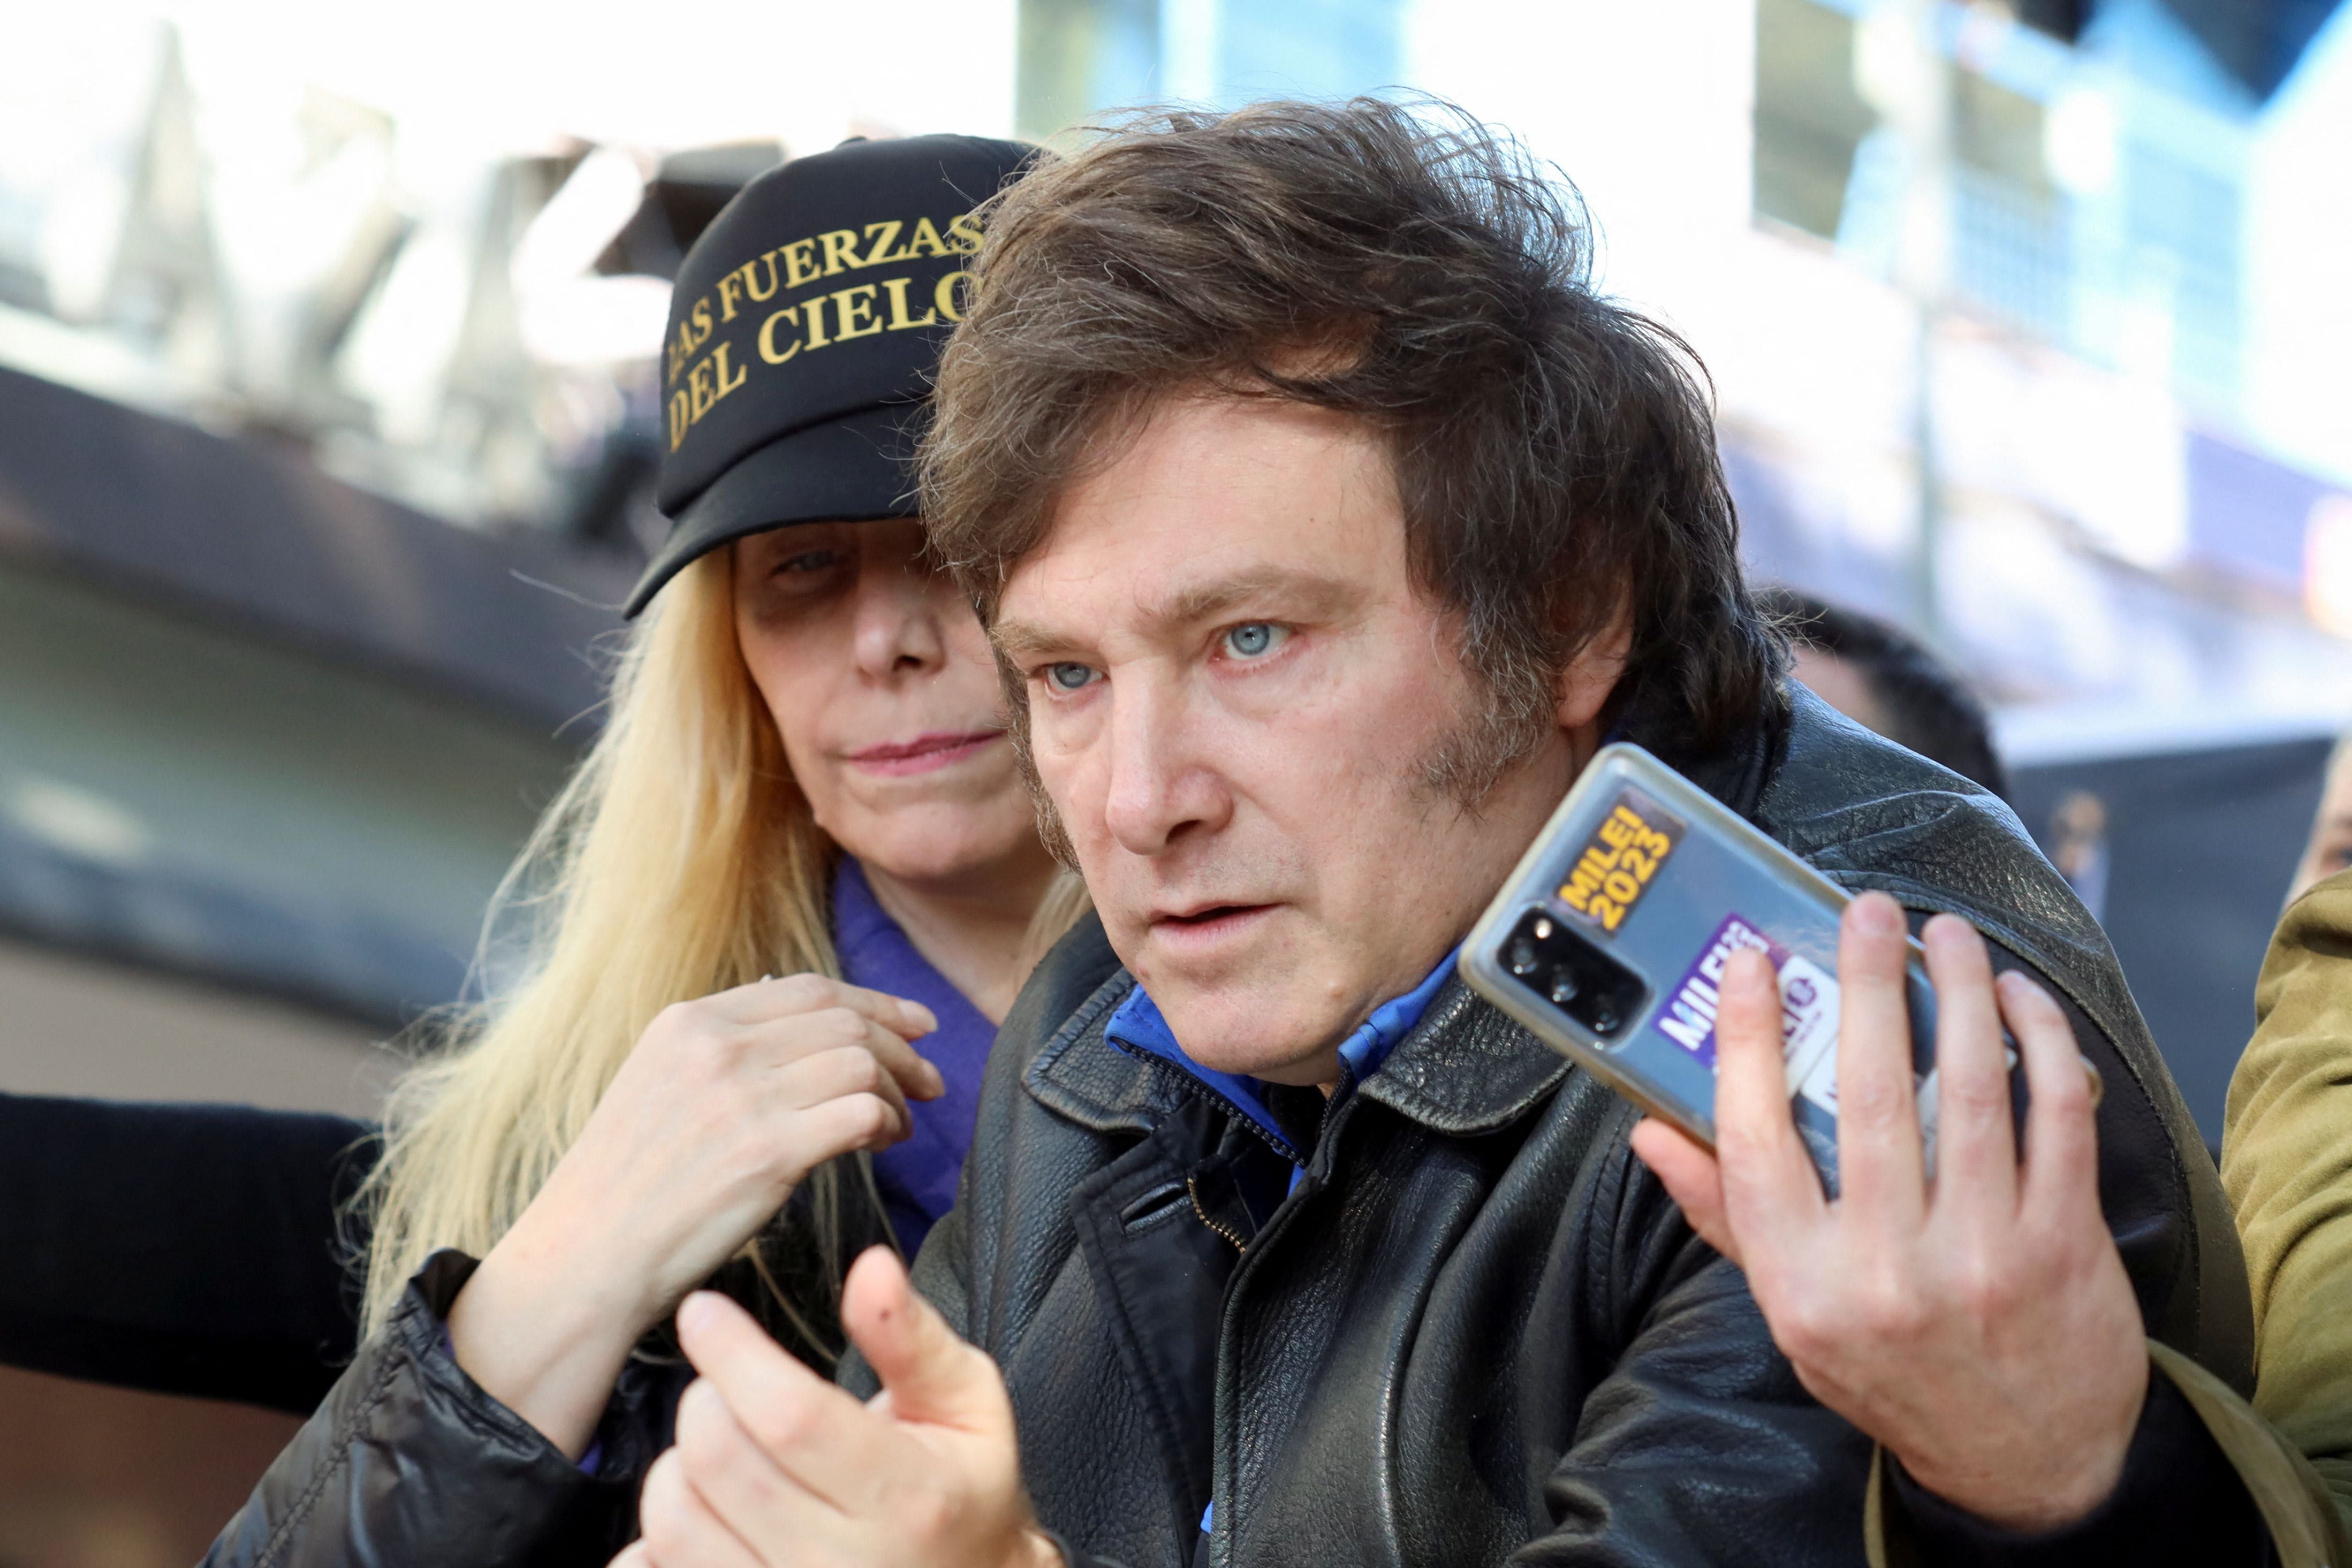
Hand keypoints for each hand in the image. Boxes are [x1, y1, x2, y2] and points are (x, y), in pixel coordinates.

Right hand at [449, 976, 943, 1456]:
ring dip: (899, 1090)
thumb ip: (720, 1043)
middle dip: (902, 1045)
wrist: (586, 1255)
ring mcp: (744, 1096)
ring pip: (862, 1062)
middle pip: (845, 1020)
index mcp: (691, 1020)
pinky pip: (860, 1112)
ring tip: (904, 1122)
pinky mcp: (768, 1152)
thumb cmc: (628, 1182)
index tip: (915, 1024)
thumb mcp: (657, 1082)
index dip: (875, 1002)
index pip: (809, 989)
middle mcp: (718, 1045)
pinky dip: (887, 1123)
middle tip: (930, 1078)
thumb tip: (784, 999)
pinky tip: (883, 1143)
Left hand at [619, 1247, 1059, 1567]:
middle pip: (720, 1460)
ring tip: (722, 1450)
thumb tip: (871, 1267)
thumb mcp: (966, 1405)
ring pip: (675, 1519)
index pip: (791, 1416)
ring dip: (680, 1466)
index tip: (703, 1311)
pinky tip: (708, 1513)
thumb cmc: (958, 1492)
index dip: (733, 1353)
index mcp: (908, 1499)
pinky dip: (659, 1534)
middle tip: (729, 1387)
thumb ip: (912, 1337)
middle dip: (706, 1399)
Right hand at [1630, 892, 2146, 1531]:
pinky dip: (2041, 1042)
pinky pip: (2057, 1117)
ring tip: (1945, 935)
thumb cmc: (1895, 1373)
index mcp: (1803, 1282)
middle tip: (1866, 913)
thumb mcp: (1792, 1313)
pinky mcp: (2064, 1245)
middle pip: (1869, 1094)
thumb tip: (1652, 1129)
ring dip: (1959, 992)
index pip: (1754, 1140)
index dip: (1747, 1040)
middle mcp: (1887, 1270)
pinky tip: (2018, 998)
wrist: (2028, 1464)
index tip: (1748, 965)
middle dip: (1865, 982)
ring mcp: (1983, 1257)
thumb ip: (1727, 1216)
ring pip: (1972, 1090)